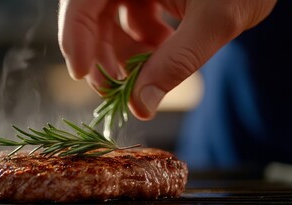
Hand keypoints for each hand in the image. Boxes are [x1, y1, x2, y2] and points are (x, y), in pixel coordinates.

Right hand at [58, 0, 275, 119]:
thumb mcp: (216, 20)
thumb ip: (177, 62)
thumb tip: (141, 107)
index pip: (81, 2)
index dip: (75, 38)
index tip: (82, 76)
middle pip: (92, 16)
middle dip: (103, 56)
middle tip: (116, 90)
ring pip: (111, 24)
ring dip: (125, 55)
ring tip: (148, 72)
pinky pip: (131, 23)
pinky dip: (142, 46)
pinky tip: (162, 53)